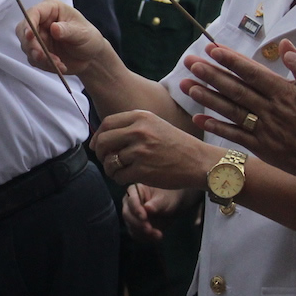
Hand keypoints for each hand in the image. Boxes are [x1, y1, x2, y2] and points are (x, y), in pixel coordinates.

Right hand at [16, 0, 112, 78]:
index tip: (30, 35)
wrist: (91, 57)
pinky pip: (35, 60)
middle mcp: (41, 22)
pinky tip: (60, 66)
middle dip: (31, 45)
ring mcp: (38, 38)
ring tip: (58, 62)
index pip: (33, 13)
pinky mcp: (38, 52)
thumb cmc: (88, 37)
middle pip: (23, 31)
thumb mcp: (82, 32)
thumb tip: (54, 28)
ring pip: (27, 47)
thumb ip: (68, 30)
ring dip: (40, 57)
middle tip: (42, 55)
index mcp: (51, 10)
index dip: (29, 24)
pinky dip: (45, 64)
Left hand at [91, 109, 221, 189]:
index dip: (98, 137)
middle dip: (100, 153)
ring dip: (111, 169)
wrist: (198, 161)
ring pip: (109, 161)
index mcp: (141, 117)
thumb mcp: (154, 125)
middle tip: (106, 160)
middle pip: (103, 142)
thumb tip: (101, 139)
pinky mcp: (142, 170)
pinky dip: (120, 179)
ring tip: (120, 170)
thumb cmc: (175, 144)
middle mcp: (139, 132)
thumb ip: (130, 127)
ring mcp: (140, 151)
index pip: (107, 123)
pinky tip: (129, 177)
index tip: (98, 146)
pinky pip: (118, 176)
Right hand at [121, 183, 198, 243]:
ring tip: (158, 234)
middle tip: (149, 229)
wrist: (171, 207)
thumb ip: (156, 204)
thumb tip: (147, 208)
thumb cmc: (168, 197)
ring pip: (131, 226)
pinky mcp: (135, 227)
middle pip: (127, 214)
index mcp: (134, 191)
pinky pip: (136, 234)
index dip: (136, 209)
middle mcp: (129, 204)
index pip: (131, 200)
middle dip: (138, 224)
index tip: (144, 217)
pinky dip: (146, 238)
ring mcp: (131, 216)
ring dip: (143, 233)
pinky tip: (157, 237)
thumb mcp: (165, 199)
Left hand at [181, 39, 295, 182]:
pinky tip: (199, 119)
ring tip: (187, 85)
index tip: (212, 49)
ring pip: (229, 110)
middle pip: (234, 88)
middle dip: (210, 74)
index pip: (251, 72)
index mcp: (285, 92)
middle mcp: (269, 109)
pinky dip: (215, 127)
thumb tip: (285, 47)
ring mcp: (263, 129)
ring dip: (206, 97)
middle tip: (190, 62)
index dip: (230, 59)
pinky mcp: (261, 147)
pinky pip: (234, 135)